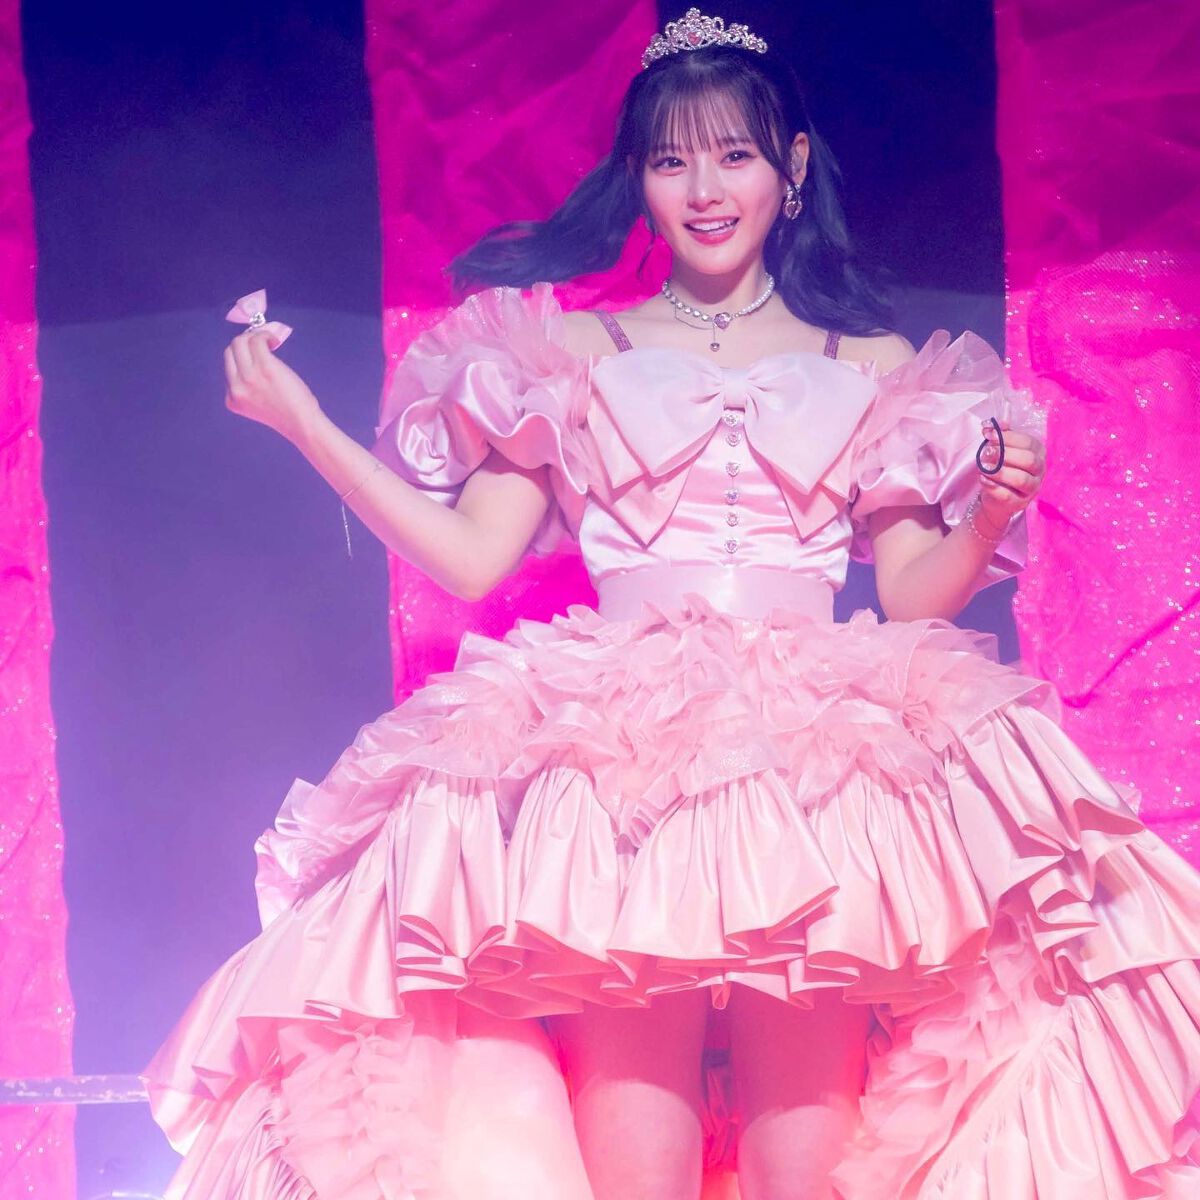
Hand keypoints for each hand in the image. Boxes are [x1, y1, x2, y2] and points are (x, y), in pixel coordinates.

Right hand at [224, 329, 322, 443]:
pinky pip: (256, 340)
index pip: (229, 368)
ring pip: (240, 342)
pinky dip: (265, 335)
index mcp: (232, 399)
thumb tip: (251, 352)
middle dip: (245, 342)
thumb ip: (249, 385)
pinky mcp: (264, 367)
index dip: (242, 356)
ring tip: (270, 342)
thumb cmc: (288, 413)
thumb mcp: (259, 403)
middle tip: (262, 343)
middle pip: (230, 351)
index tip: (255, 353)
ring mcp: (248, 377)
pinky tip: (275, 341)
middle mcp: (236, 387)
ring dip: (255, 336)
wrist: (302, 424)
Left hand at [976, 420, 1045, 533]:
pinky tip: (983, 479)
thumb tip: (993, 423)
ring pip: (1021, 479)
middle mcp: (1039, 471)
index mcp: (1038, 453)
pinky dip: (993, 487)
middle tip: (986, 452)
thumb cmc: (1002, 468)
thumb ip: (1001, 436)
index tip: (988, 435)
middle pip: (1029, 460)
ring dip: (1000, 471)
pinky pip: (1007, 495)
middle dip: (1006, 454)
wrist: (997, 498)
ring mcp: (1032, 489)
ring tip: (984, 467)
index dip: (1008, 437)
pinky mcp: (1019, 503)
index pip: (1028, 442)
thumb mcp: (1002, 450)